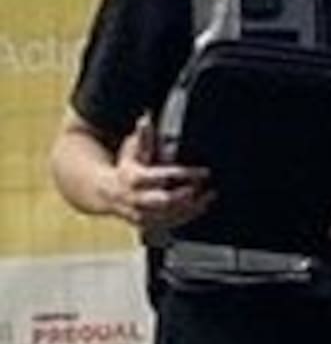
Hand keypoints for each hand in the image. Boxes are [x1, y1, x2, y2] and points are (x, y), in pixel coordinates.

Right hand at [107, 114, 211, 233]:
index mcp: (134, 178)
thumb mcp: (132, 151)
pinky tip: (202, 206)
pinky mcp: (147, 225)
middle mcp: (136, 199)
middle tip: (207, 188)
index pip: (162, 176)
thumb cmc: (127, 167)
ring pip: (169, 215)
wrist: (108, 193)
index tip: (204, 172)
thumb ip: (142, 137)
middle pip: (165, 201)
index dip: (184, 175)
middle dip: (187, 195)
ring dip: (192, 207)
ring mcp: (141, 214)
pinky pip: (170, 224)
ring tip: (210, 196)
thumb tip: (146, 119)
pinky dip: (188, 216)